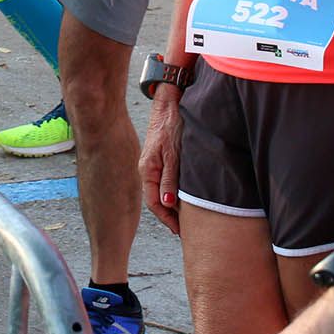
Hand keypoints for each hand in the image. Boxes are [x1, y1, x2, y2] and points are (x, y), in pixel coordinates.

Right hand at [138, 90, 184, 234]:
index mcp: (147, 170)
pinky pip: (165, 180)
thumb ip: (170, 179)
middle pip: (156, 199)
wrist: (169, 102)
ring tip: (186, 218)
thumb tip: (167, 204)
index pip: (154, 202)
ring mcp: (154, 164)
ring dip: (173, 205)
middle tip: (184, 230)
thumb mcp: (173, 154)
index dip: (166, 219)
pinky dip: (174, 192)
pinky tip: (184, 196)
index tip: (179, 231)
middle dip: (169, 216)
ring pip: (162, 191)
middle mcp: (148, 169)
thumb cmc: (171, 125)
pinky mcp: (161, 158)